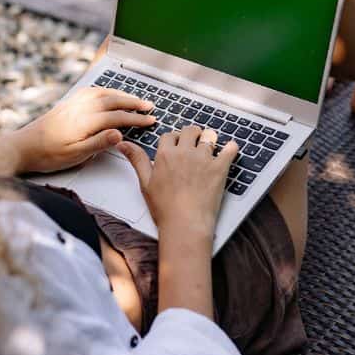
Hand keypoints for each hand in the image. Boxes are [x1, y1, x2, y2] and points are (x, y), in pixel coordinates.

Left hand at [9, 87, 156, 173]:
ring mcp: (73, 103)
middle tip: (149, 106)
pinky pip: (91, 90)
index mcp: (85, 121)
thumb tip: (120, 134)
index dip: (136, 119)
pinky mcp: (68, 103)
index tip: (151, 120)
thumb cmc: (48, 154)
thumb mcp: (76, 155)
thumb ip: (99, 143)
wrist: (23, 146)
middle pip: (113, 100)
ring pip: (103, 93)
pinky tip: (109, 94)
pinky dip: (106, 90)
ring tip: (135, 99)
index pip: (118, 117)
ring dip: (121, 94)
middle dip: (133, 103)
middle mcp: (80, 107)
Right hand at [119, 126, 238, 238]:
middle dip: (192, 135)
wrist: (185, 224)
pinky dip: (231, 148)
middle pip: (190, 130)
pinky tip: (229, 149)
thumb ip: (136, 159)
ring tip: (209, 147)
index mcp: (165, 154)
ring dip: (209, 139)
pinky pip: (230, 149)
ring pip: (210, 136)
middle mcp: (185, 152)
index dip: (174, 139)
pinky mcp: (220, 168)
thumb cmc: (165, 208)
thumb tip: (123, 143)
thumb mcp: (145, 183)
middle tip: (193, 143)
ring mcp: (204, 159)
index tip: (176, 145)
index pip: (170, 135)